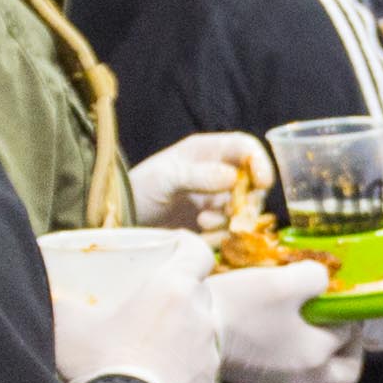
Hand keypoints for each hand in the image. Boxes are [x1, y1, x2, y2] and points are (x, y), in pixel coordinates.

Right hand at [47, 233, 228, 382]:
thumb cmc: (99, 362)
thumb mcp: (69, 326)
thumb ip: (57, 302)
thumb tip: (40, 288)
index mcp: (173, 288)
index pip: (196, 252)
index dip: (187, 247)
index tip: (176, 249)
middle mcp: (200, 315)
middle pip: (199, 292)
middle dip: (181, 294)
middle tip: (155, 302)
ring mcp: (208, 353)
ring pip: (201, 333)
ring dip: (183, 335)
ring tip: (154, 347)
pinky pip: (199, 372)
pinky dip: (184, 372)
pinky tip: (160, 381)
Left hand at [127, 129, 274, 234]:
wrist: (120, 221)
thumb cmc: (138, 189)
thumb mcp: (164, 177)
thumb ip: (197, 175)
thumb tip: (232, 177)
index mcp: (207, 152)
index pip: (245, 149)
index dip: (260, 162)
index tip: (262, 182)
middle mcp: (217, 174)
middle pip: (253, 183)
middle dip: (247, 199)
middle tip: (232, 212)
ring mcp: (216, 200)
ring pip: (245, 209)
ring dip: (232, 219)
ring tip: (204, 222)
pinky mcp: (212, 225)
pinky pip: (232, 230)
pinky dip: (223, 234)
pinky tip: (202, 233)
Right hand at [209, 263, 363, 382]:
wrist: (187, 332)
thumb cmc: (240, 307)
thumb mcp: (284, 281)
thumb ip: (315, 277)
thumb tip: (321, 281)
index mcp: (316, 355)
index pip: (350, 334)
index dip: (348, 310)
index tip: (337, 294)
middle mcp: (302, 377)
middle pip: (343, 371)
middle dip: (347, 346)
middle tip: (335, 319)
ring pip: (314, 371)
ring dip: (315, 346)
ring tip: (301, 318)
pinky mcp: (256, 381)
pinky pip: (286, 370)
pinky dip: (290, 352)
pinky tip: (274, 328)